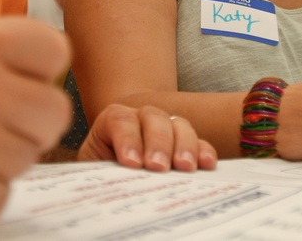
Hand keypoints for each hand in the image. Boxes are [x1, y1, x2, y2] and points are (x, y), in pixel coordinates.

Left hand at [77, 104, 217, 171]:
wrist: (114, 176)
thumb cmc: (101, 173)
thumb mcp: (94, 171)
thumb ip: (99, 170)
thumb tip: (105, 181)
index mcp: (113, 121)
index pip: (120, 120)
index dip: (127, 139)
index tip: (131, 163)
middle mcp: (141, 119)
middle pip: (153, 118)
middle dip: (157, 142)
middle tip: (158, 166)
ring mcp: (166, 129)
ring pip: (178, 125)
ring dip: (184, 145)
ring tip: (185, 168)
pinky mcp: (185, 146)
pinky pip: (199, 142)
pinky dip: (204, 151)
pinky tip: (207, 165)